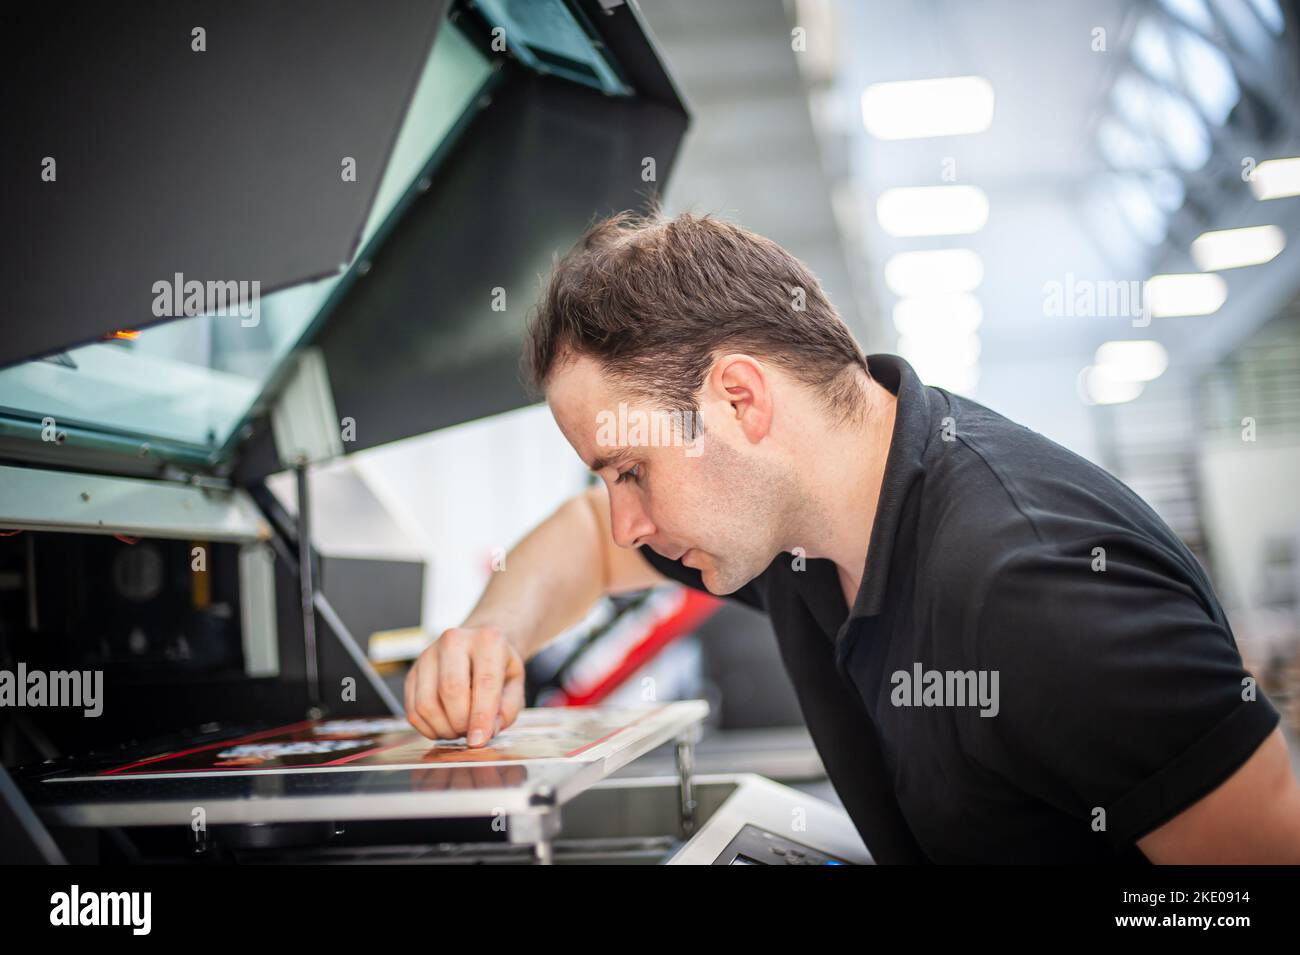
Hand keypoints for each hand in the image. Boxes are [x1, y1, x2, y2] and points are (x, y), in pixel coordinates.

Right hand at [404, 626, 525, 745]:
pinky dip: (428, 728)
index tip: (479, 741)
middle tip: (471, 733)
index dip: (481, 717)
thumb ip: (506, 710)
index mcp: (487, 640)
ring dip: (443, 728)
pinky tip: (444, 726)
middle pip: (450, 690)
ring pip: (427, 703)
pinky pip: (413, 710)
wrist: (477, 646)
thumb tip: (486, 733)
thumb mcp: (515, 684)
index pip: (484, 682)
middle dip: (461, 722)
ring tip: (459, 729)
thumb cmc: (498, 667)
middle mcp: (454, 641)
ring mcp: (429, 655)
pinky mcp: (412, 672)